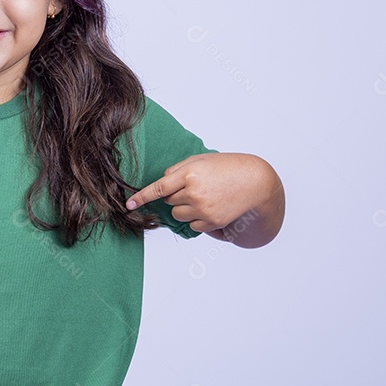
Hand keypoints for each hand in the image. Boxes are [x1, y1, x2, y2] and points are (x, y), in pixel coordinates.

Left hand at [125, 153, 276, 235]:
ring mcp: (203, 209)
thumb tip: (161, 183)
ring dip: (184, 208)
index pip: (159, 187)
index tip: (129, 204)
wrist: (256, 182)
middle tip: (194, 187)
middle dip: (175, 195)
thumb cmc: (227, 167)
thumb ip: (178, 169)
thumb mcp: (201, 160)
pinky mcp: (212, 222)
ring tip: (204, 196)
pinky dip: (197, 218)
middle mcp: (194, 192)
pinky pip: (192, 225)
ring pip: (178, 214)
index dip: (141, 196)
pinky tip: (211, 207)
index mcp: (190, 173)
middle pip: (168, 201)